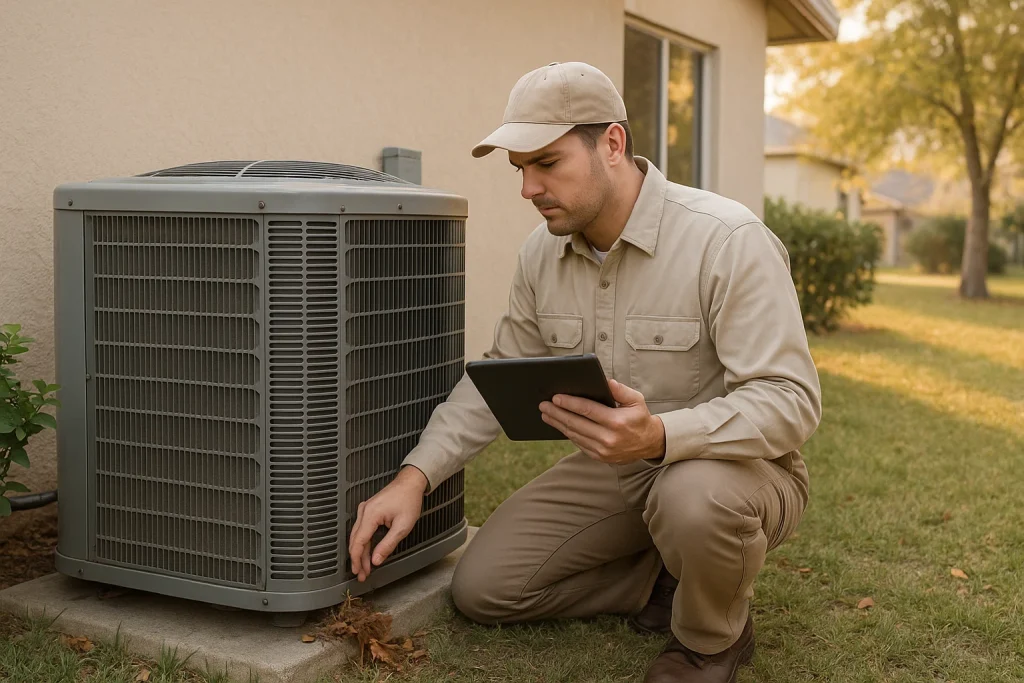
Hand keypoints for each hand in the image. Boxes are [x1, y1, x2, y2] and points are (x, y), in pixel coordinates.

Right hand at [348, 465, 427, 581]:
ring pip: (357, 536)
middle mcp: (364, 511)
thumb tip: (376, 560)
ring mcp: (365, 510)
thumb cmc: (409, 500)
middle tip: (361, 574)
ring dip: (360, 552)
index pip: (358, 542)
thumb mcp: (402, 526)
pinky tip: (367, 552)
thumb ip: (388, 544)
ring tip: (364, 567)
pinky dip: (364, 542)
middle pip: (355, 540)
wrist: (411, 482)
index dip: (357, 560)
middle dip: (358, 559)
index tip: (359, 572)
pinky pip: (362, 529)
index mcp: (370, 515)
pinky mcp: (368, 510)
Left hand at [539, 379, 665, 464]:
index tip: (555, 398)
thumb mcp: (636, 400)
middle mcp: (608, 438)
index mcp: (617, 422)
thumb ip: (620, 390)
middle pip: (576, 424)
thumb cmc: (640, 418)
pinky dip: (568, 434)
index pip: (587, 410)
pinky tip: (559, 425)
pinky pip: (579, 444)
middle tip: (543, 405)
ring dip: (558, 424)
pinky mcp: (599, 457)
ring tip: (546, 414)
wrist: (649, 443)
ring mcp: (603, 451)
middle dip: (557, 413)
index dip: (569, 403)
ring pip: (574, 435)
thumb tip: (605, 381)